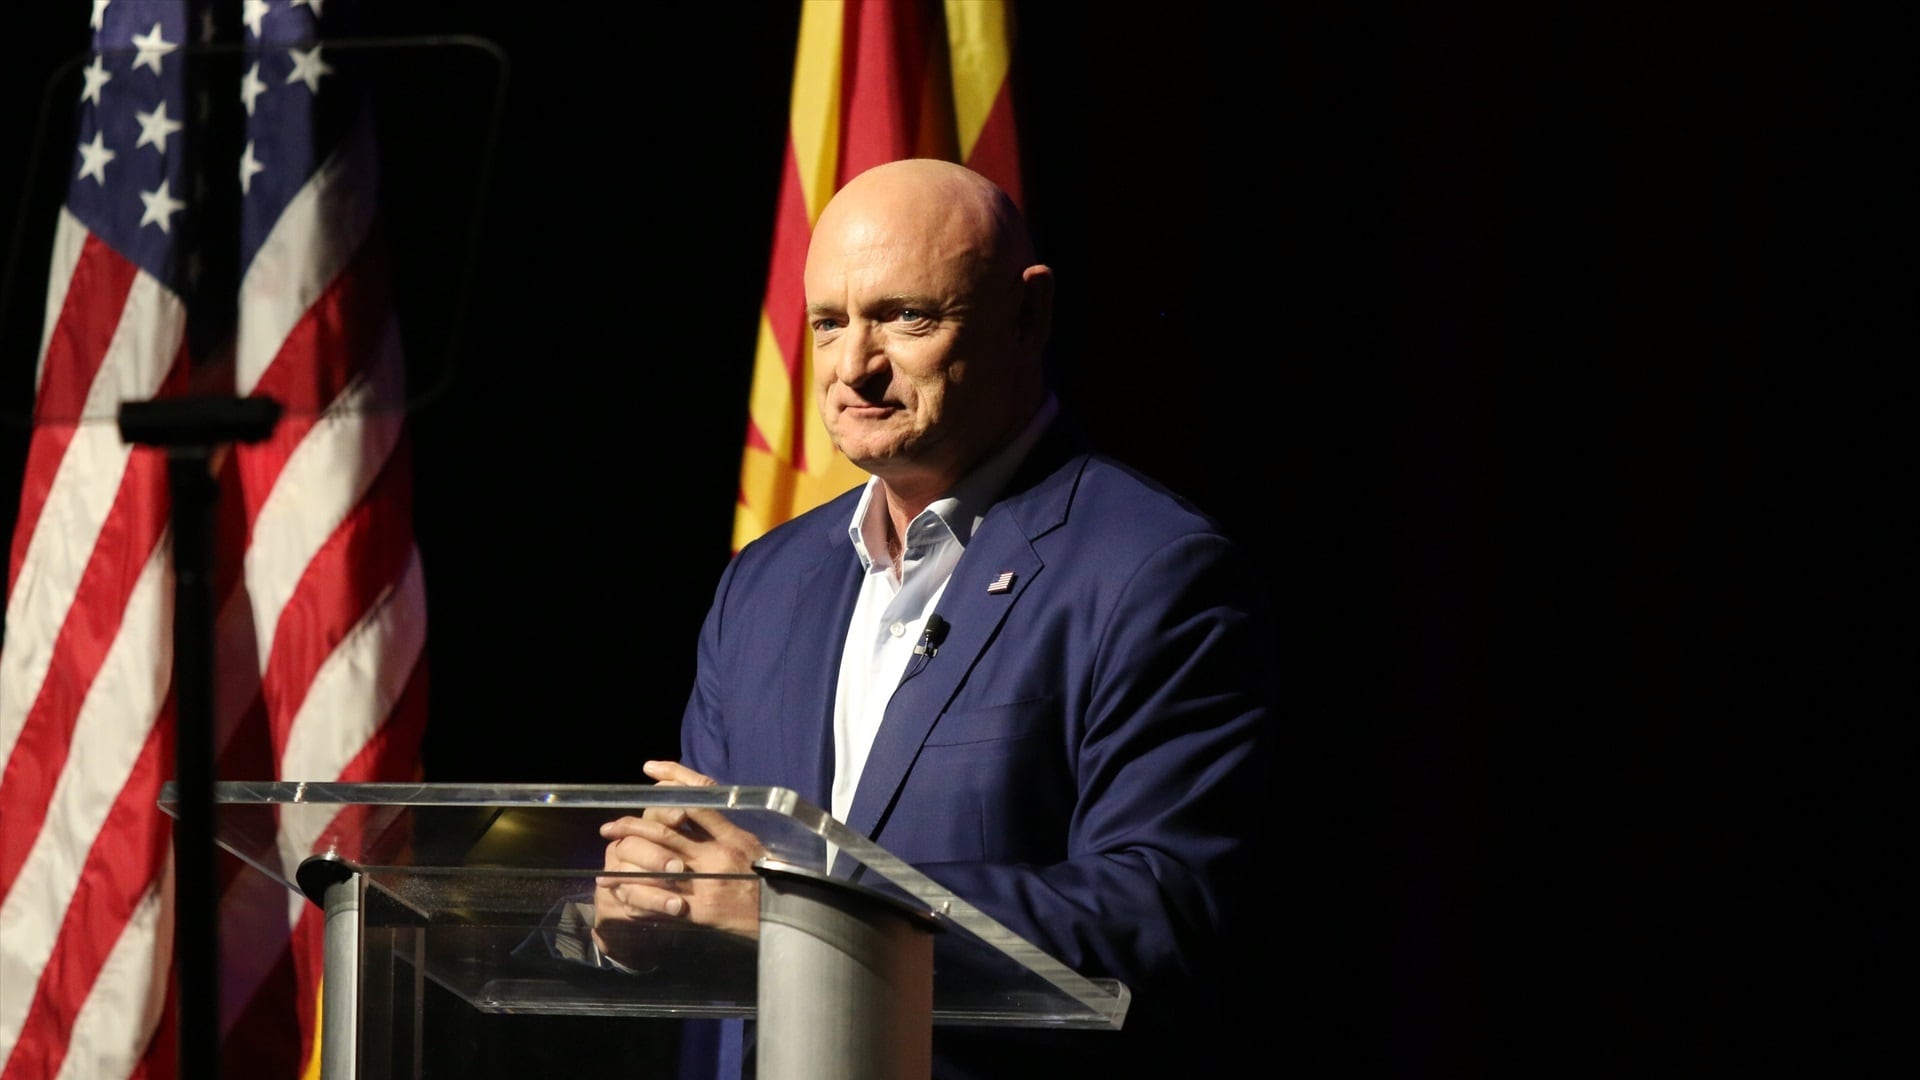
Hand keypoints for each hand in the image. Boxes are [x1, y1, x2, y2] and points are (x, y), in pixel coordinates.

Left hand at [591, 761, 767, 960]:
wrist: (781, 921)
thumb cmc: (770, 882)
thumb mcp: (755, 848)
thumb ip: (727, 829)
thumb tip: (698, 803)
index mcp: (733, 837)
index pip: (699, 800)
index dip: (673, 783)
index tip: (650, 773)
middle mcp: (717, 856)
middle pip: (667, 831)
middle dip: (633, 825)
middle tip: (609, 826)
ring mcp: (706, 884)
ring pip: (658, 861)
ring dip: (628, 857)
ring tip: (609, 857)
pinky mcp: (698, 911)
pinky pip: (659, 899)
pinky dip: (637, 893)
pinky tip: (621, 891)